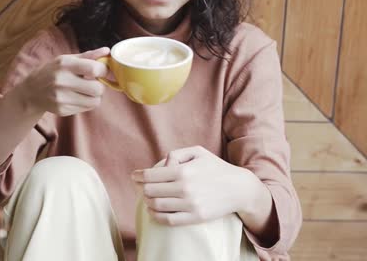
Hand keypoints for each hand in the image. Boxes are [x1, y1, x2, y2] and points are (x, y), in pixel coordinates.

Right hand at [17, 47, 110, 116]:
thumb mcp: (67, 59)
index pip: (94, 69)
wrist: (32, 91)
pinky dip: (86, 103)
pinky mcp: (62, 110)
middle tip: (94, 83)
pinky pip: (86, 109)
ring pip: (94, 102)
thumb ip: (88, 56)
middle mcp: (62, 81)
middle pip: (97, 89)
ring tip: (86, 91)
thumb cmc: (53, 72)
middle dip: (100, 86)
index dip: (104, 71)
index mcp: (64, 64)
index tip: (103, 71)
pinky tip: (76, 97)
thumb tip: (107, 51)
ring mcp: (61, 98)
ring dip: (95, 97)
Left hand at [131, 146, 256, 225]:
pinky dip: (155, 216)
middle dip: (143, 188)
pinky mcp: (195, 217)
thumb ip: (176, 154)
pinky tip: (153, 211)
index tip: (134, 176)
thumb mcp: (198, 152)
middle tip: (143, 187)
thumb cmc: (216, 168)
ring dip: (148, 202)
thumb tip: (161, 165)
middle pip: (150, 191)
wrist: (239, 188)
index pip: (151, 176)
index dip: (139, 176)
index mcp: (183, 171)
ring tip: (149, 198)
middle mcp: (185, 188)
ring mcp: (190, 205)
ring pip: (156, 206)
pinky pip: (168, 220)